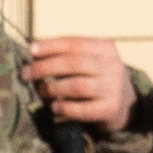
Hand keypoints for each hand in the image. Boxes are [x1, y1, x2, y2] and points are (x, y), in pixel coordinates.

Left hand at [21, 35, 138, 131]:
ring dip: (54, 88)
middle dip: (46, 67)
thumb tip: (34, 51)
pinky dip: (64, 107)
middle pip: (74, 63)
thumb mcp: (91, 60)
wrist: (126, 103)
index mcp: (106, 48)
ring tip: (42, 91)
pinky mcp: (110, 109)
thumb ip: (69, 55)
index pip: (75, 42)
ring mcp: (113, 88)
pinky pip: (83, 109)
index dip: (51, 45)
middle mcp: (112, 66)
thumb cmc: (98, 78)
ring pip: (77, 86)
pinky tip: (54, 107)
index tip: (31, 49)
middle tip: (27, 73)